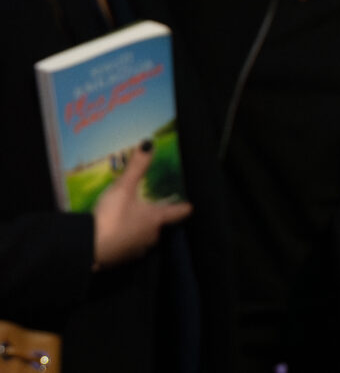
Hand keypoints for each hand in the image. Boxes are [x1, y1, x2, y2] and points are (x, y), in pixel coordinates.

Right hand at [92, 141, 191, 268]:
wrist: (86, 248)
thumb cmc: (111, 217)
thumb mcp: (123, 188)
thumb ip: (137, 166)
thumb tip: (149, 144)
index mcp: (155, 219)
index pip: (176, 213)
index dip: (183, 208)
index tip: (190, 207)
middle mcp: (150, 236)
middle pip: (159, 225)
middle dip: (156, 217)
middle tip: (151, 207)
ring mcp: (136, 250)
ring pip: (144, 237)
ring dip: (140, 228)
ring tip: (132, 217)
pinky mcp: (120, 259)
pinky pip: (128, 246)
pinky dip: (126, 238)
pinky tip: (116, 232)